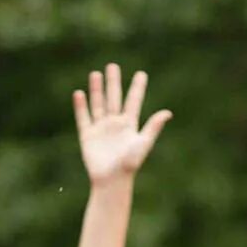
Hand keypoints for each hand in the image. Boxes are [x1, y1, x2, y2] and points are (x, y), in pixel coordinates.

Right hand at [73, 63, 171, 185]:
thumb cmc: (130, 164)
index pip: (133, 101)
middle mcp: (115, 124)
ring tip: (95, 73)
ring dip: (97, 90)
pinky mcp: (87, 136)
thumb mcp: (143, 143)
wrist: (112, 181)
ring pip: (98, 104)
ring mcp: (101, 129)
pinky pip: (83, 118)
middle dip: (113, 82)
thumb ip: (153, 127)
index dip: (137, 88)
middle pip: (114, 98)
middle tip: (112, 66)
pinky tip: (79, 93)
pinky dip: (81, 106)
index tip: (141, 74)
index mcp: (129, 125)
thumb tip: (168, 112)